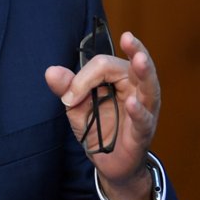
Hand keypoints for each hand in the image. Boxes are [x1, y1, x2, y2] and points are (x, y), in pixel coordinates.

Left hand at [45, 31, 159, 199]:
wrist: (107, 161)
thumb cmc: (98, 127)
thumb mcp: (77, 106)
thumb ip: (67, 88)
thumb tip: (51, 71)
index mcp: (121, 80)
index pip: (105, 65)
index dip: (84, 77)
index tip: (69, 96)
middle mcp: (136, 90)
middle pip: (134, 67)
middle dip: (135, 50)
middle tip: (129, 38)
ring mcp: (144, 110)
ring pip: (149, 87)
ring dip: (144, 72)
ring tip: (139, 59)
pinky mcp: (143, 132)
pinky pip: (143, 120)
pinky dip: (138, 111)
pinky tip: (132, 102)